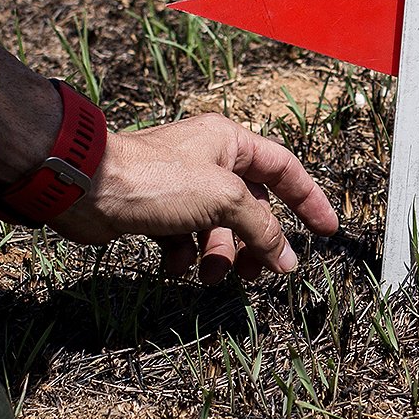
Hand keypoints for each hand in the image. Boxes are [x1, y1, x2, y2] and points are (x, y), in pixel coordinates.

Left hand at [53, 114, 342, 281]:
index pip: (285, 169)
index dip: (309, 200)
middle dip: (256, 243)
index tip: (327, 231)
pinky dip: (183, 257)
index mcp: (229, 143)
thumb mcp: (225, 200)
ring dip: (219, 256)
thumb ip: (261, 228)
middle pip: (251, 208)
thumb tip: (286, 259)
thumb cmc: (158, 180)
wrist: (90, 189)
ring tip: (211, 275)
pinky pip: (185, 240)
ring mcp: (181, 188)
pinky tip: (174, 264)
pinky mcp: (156, 212)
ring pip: (218, 229)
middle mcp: (207, 161)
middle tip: (259, 273)